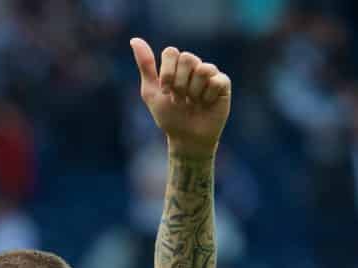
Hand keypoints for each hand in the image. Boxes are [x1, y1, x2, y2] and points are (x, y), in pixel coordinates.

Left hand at [130, 38, 230, 157]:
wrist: (186, 139)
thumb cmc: (169, 117)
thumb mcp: (151, 92)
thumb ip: (145, 66)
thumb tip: (134, 40)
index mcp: (177, 65)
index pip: (171, 52)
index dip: (167, 73)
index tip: (165, 91)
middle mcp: (194, 66)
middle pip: (187, 58)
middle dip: (179, 84)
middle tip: (180, 99)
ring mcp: (210, 74)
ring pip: (202, 69)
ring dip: (193, 92)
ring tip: (193, 103)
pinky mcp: (223, 84)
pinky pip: (216, 80)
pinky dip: (207, 96)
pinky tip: (206, 104)